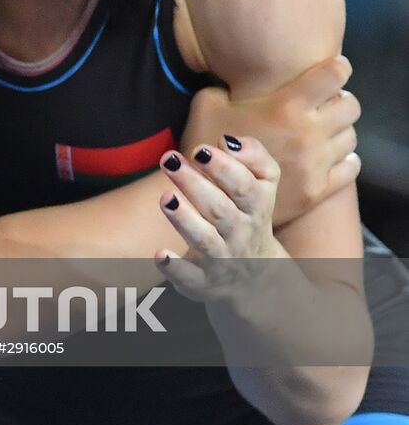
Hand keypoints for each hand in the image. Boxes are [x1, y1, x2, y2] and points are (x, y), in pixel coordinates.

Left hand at [154, 136, 283, 305]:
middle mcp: (240, 233)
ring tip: (165, 198)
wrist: (258, 276)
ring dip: (184, 220)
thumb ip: (254, 156)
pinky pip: (191, 279)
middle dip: (194, 184)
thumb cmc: (250, 213)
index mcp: (256, 207)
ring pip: (205, 241)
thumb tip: (228, 141)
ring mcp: (222, 260)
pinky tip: (160, 254)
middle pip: (220, 210)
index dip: (223, 167)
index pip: (244, 186)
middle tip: (170, 160)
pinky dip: (175, 269)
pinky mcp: (203, 283)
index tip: (199, 149)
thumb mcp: (264, 184)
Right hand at [180, 56, 359, 226]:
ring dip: (340, 129)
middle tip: (324, 101)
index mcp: (286, 106)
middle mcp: (308, 133)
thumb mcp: (206, 104)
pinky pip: (350, 169)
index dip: (337, 67)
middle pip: (351, 106)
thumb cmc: (206, 145)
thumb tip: (235, 79)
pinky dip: (346, 159)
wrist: (210, 198)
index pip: (334, 75)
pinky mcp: (318, 190)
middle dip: (340, 100)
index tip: (333, 68)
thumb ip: (225, 85)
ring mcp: (316, 164)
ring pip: (351, 137)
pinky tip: (332, 156)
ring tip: (323, 129)